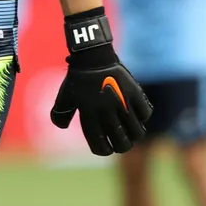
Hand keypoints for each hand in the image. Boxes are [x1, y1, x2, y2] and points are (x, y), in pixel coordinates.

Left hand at [50, 9, 152, 155]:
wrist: (92, 56)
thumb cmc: (78, 78)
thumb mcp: (64, 97)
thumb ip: (60, 115)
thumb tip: (63, 127)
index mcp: (89, 115)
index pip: (100, 146)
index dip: (105, 150)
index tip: (107, 148)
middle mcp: (106, 111)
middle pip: (122, 144)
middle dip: (122, 146)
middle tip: (122, 141)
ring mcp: (122, 102)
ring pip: (137, 132)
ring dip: (134, 134)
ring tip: (131, 130)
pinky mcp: (134, 92)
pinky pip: (145, 114)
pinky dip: (143, 117)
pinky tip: (137, 113)